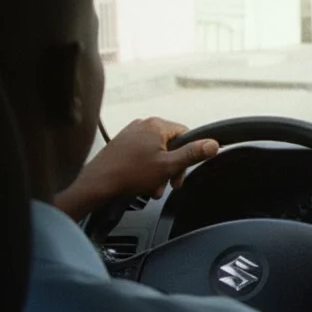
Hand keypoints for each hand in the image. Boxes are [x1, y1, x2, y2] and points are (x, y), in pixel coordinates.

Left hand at [55, 117, 219, 218]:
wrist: (98, 183)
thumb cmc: (130, 174)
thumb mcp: (168, 165)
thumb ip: (193, 154)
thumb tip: (214, 144)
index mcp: (156, 125)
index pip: (186, 134)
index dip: (189, 154)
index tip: (184, 171)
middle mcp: (143, 124)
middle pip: (171, 144)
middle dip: (172, 167)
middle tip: (170, 183)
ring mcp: (130, 133)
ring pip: (156, 151)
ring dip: (160, 171)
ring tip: (154, 187)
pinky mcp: (122, 143)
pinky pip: (142, 153)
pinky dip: (147, 168)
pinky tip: (143, 182)